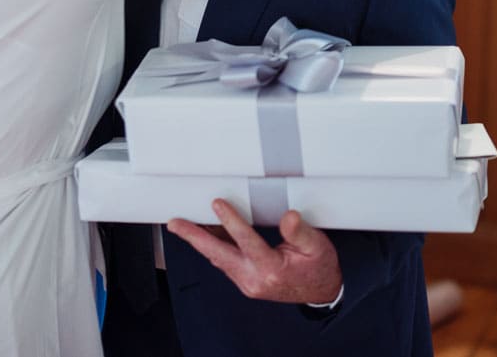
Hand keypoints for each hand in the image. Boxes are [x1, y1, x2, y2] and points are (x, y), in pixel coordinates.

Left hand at [167, 200, 342, 304]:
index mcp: (272, 270)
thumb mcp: (317, 247)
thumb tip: (288, 216)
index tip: (217, 204)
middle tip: (176, 224)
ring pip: (218, 259)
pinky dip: (213, 246)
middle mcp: (254, 279)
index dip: (231, 221)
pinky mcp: (245, 280)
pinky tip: (206, 232)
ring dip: (200, 241)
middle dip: (194, 238)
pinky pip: (224, 262)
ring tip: (183, 224)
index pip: (246, 241)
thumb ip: (301, 232)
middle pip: (219, 255)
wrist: (321, 291)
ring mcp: (247, 282)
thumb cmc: (318, 268)